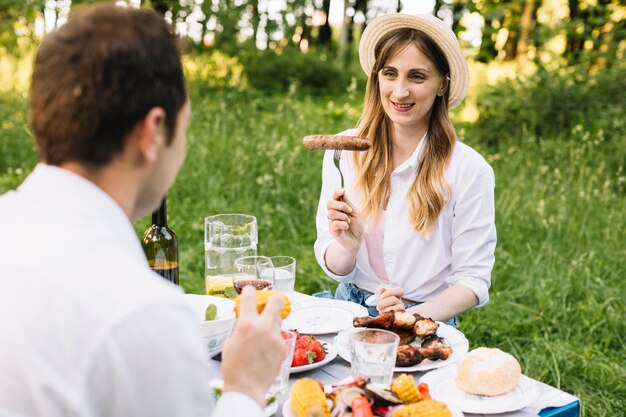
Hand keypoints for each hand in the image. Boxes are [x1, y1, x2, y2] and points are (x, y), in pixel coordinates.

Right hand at [221, 286, 286, 406]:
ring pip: (278, 320)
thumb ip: (241, 327)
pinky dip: (273, 340)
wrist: (246, 388)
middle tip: (270, 303)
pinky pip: (279, 337)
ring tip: (263, 335)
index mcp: (247, 324)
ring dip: (272, 323)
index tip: (250, 290)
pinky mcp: (283, 348)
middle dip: (274, 299)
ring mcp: (275, 338)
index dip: (249, 290)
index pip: (250, 296)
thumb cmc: (233, 366)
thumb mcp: (231, 342)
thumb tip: (246, 319)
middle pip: (277, 301)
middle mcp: (263, 327)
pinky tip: (266, 351)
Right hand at [326, 188, 363, 252]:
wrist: (357, 239)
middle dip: (341, 205)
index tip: (343, 190)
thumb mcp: (356, 213)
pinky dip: (343, 224)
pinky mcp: (332, 229)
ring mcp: (332, 221)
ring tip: (349, 221)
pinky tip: (347, 226)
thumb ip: (348, 204)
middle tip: (350, 210)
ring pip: (331, 213)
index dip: (337, 192)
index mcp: (340, 206)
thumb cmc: (357, 225)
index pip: (334, 197)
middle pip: (329, 203)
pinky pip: (335, 223)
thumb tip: (343, 193)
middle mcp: (334, 212)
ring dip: (343, 216)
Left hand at [376, 286, 405, 313]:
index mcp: (397, 295)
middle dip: (383, 303)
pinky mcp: (399, 317)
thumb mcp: (381, 298)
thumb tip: (383, 288)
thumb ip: (381, 292)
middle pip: (394, 299)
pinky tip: (384, 315)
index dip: (390, 292)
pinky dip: (387, 316)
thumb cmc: (383, 304)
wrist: (384, 316)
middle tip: (378, 307)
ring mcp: (401, 310)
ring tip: (381, 312)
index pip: (399, 290)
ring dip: (385, 310)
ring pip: (394, 309)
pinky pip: (394, 316)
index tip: (381, 297)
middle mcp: (400, 302)